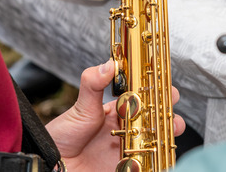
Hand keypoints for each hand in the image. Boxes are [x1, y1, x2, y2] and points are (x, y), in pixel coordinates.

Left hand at [46, 60, 184, 170]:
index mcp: (115, 113)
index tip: (168, 89)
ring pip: (154, 143)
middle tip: (172, 115)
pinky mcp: (127, 168)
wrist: (53, 165)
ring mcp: (126, 151)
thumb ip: (93, 84)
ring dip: (165, 138)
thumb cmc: (63, 137)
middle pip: (153, 122)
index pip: (142, 100)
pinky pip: (146, 164)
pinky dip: (156, 160)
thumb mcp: (79, 107)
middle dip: (167, 118)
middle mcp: (124, 131)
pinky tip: (158, 155)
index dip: (157, 94)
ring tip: (169, 134)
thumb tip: (109, 63)